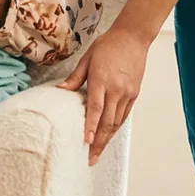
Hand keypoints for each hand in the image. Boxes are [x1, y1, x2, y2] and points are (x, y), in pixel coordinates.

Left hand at [59, 23, 147, 164]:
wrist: (132, 37)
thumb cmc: (108, 45)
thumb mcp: (87, 59)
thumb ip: (74, 78)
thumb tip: (60, 91)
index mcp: (102, 81)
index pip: (96, 109)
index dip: (91, 126)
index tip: (86, 142)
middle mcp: (116, 90)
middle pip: (107, 122)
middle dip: (99, 142)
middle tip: (91, 158)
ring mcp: (127, 94)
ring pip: (116, 122)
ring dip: (107, 139)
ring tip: (97, 152)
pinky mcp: (134, 94)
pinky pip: (124, 116)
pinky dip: (115, 128)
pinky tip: (108, 136)